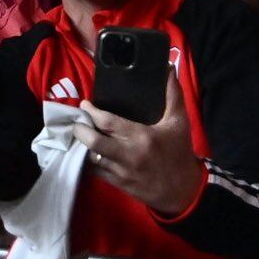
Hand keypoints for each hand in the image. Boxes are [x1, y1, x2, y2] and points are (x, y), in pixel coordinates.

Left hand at [73, 72, 200, 216]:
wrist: (182, 190)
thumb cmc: (179, 152)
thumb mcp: (179, 122)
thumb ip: (173, 94)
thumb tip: (169, 68)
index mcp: (142, 137)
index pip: (109, 123)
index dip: (92, 112)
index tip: (85, 104)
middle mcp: (128, 155)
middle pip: (93, 142)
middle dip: (80, 130)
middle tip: (76, 121)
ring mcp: (120, 172)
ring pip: (90, 158)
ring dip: (81, 145)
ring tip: (78, 134)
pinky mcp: (117, 184)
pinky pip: (95, 172)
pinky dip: (87, 160)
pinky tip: (85, 151)